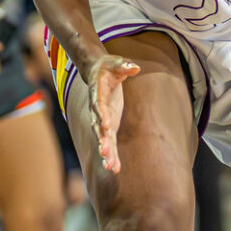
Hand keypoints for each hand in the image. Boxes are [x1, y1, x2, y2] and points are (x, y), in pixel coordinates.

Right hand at [85, 52, 140, 174]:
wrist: (96, 72)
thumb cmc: (108, 67)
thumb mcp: (115, 63)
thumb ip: (123, 66)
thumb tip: (133, 67)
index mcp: (97, 94)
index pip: (99, 106)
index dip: (102, 116)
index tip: (106, 126)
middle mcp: (97, 110)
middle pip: (98, 127)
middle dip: (102, 141)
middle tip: (105, 154)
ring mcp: (102, 120)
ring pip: (103, 139)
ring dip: (106, 153)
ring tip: (111, 167)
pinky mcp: (108, 126)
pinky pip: (108, 142)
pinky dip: (111, 154)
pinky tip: (114, 168)